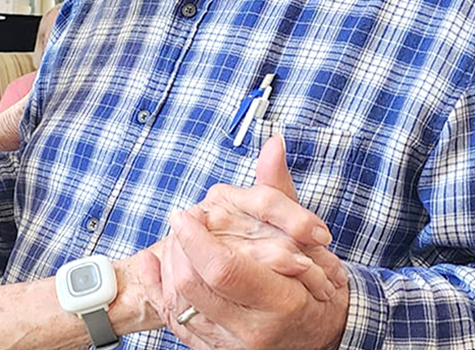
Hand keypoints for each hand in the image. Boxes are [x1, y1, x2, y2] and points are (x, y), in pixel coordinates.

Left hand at [158, 136, 349, 349]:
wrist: (322, 336)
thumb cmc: (314, 283)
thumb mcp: (306, 239)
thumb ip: (280, 192)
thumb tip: (273, 145)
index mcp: (282, 301)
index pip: (223, 269)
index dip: (196, 239)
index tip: (184, 214)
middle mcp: (254, 331)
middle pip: (192, 286)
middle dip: (177, 248)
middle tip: (178, 223)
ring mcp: (231, 347)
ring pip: (178, 304)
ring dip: (168, 265)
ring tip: (174, 239)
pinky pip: (173, 322)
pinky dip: (157, 289)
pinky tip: (151, 264)